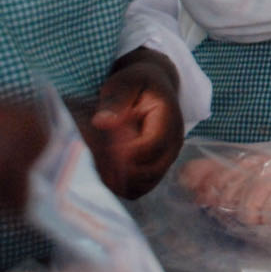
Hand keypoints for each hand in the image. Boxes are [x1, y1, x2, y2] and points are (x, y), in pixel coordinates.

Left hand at [79, 49, 184, 198]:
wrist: (151, 87)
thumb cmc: (135, 84)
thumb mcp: (123, 83)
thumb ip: (114, 101)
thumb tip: (102, 122)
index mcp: (168, 119)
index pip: (151, 145)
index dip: (126, 152)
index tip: (105, 146)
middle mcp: (173, 142)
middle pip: (150, 170)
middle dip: (120, 170)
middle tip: (97, 158)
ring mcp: (166, 157)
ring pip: (145, 184)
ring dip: (119, 180)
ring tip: (99, 165)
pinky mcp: (156, 167)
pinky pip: (140, 188)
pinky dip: (121, 185)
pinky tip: (106, 172)